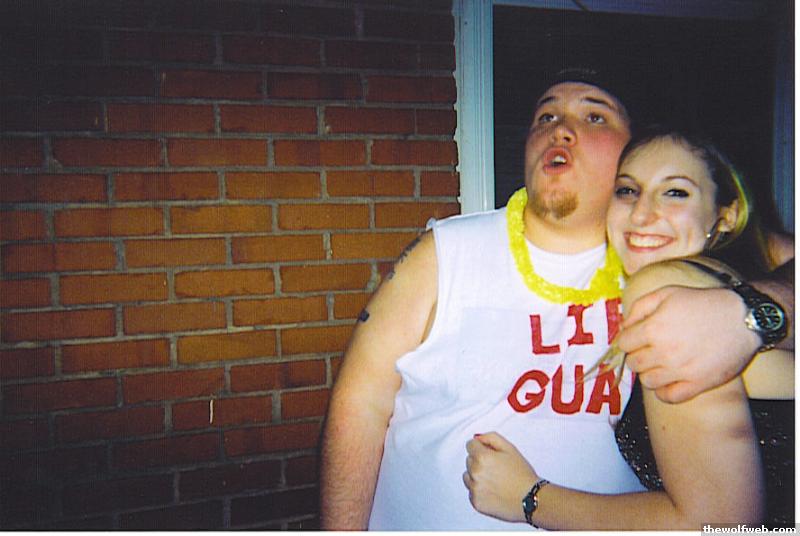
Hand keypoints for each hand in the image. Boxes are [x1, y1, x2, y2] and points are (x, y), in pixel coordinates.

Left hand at [463, 432, 537, 522]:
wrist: (530, 498)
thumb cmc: (522, 474)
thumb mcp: (510, 448)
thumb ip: (491, 437)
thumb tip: (477, 438)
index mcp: (482, 457)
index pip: (470, 445)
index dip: (481, 448)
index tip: (490, 454)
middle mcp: (475, 472)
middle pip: (469, 460)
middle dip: (479, 461)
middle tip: (496, 468)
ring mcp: (474, 489)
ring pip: (467, 476)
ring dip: (476, 476)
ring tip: (494, 480)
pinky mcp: (476, 502)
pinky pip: (471, 492)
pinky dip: (479, 491)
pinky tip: (493, 491)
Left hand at [616, 285, 760, 402]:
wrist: (744, 319)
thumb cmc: (704, 303)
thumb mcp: (668, 293)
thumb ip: (639, 307)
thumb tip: (624, 326)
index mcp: (654, 328)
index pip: (623, 343)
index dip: (628, 339)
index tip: (636, 338)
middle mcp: (664, 352)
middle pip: (633, 363)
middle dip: (637, 355)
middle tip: (648, 350)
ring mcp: (681, 370)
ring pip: (647, 382)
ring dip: (649, 373)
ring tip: (660, 364)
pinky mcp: (698, 384)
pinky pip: (668, 397)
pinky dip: (664, 391)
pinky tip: (670, 380)